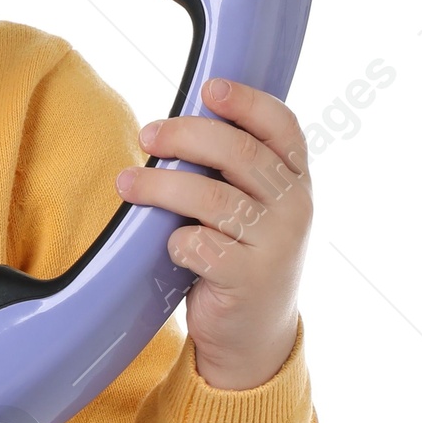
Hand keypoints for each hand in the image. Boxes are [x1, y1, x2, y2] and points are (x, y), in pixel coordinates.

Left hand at [114, 76, 311, 390]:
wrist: (254, 335)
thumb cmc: (240, 257)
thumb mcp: (251, 209)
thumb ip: (232, 171)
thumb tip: (174, 125)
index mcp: (296, 180)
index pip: (282, 126)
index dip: (247, 101)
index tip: (209, 87)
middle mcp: (296, 207)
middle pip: (238, 153)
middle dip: (184, 136)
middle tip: (146, 135)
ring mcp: (277, 244)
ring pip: (210, 197)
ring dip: (159, 186)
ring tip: (125, 184)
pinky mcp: (248, 279)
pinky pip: (198, 244)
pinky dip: (175, 241)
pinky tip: (171, 248)